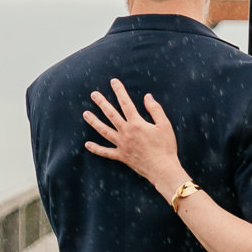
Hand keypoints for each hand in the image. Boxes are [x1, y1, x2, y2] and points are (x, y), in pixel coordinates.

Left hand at [83, 79, 185, 195]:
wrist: (162, 169)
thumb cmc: (166, 147)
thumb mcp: (165, 125)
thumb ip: (155, 109)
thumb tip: (147, 96)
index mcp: (137, 123)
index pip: (126, 103)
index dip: (119, 91)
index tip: (113, 82)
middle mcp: (126, 132)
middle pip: (111, 114)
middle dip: (102, 103)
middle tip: (93, 94)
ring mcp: (122, 145)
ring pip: (104, 131)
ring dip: (94, 122)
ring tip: (85, 114)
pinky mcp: (121, 156)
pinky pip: (106, 152)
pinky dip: (96, 149)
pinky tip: (87, 144)